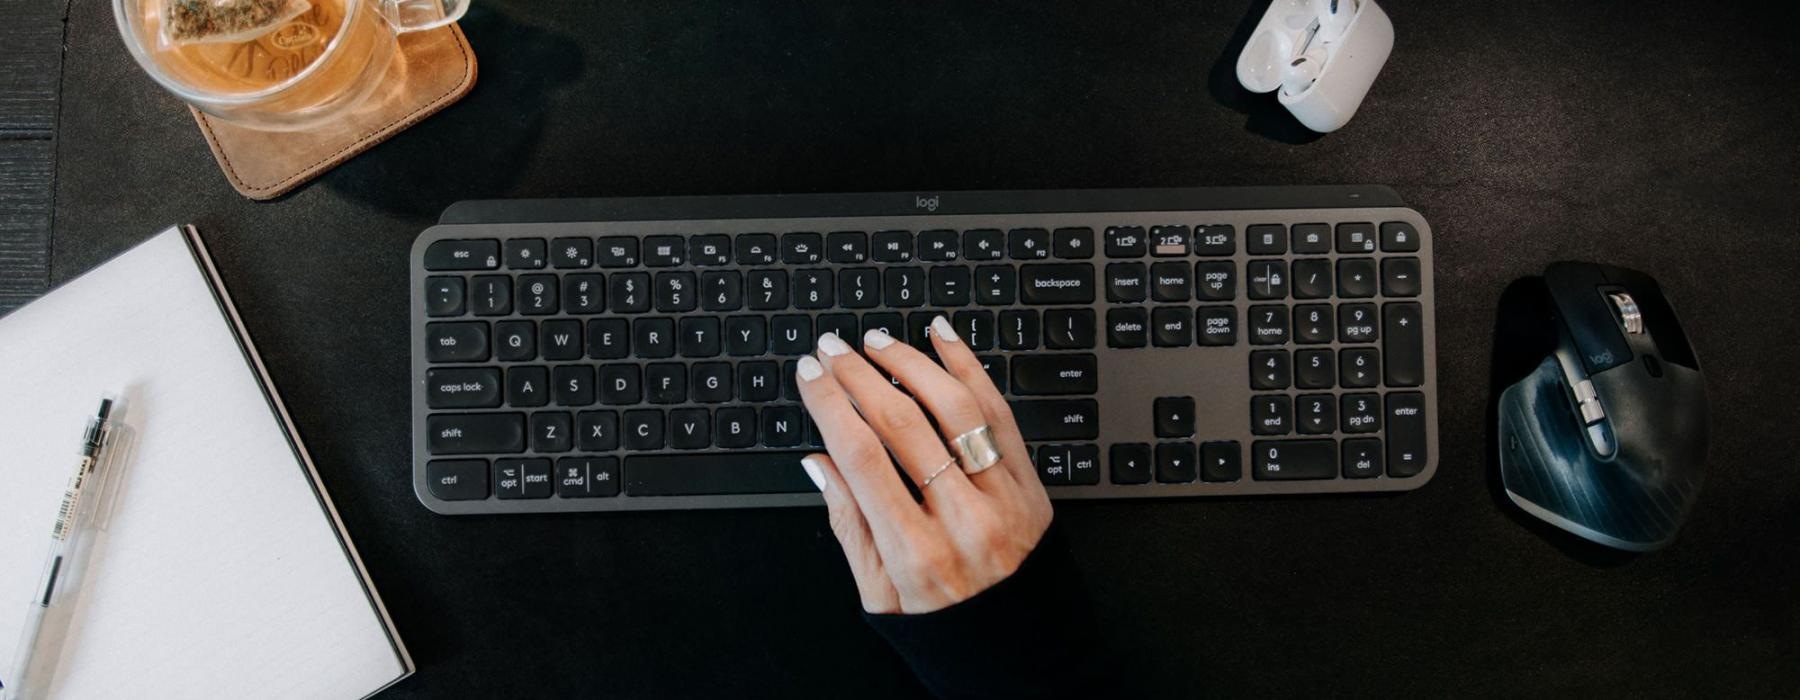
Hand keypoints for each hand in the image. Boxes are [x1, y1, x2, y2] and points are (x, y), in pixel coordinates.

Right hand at [795, 316, 1052, 613]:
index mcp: (915, 553)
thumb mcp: (881, 598)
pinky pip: (1001, 415)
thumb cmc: (949, 630)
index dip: (830, 406)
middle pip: (903, 426)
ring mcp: (1003, 499)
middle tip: (833, 347)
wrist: (1028, 657)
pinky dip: (971, 370)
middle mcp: (962, 521)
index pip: (862, 458)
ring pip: (956, 410)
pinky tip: (944, 341)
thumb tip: (819, 463)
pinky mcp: (1032, 486)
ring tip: (879, 341)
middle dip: (859, 376)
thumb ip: (850, 527)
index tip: (811, 375)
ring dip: (912, 365)